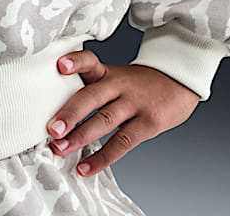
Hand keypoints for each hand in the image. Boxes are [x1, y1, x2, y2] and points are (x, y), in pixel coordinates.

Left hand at [45, 49, 200, 176]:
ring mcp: (134, 103)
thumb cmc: (139, 83)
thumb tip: (58, 114)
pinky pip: (123, 142)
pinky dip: (103, 157)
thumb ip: (92, 89)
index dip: (75, 61)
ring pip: (105, 120)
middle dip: (69, 113)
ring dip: (81, 136)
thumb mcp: (116, 77)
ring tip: (61, 148)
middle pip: (91, 96)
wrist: (178, 79)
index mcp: (107, 72)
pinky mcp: (148, 123)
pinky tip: (86, 167)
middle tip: (51, 128)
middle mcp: (118, 85)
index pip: (89, 61)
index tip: (60, 65)